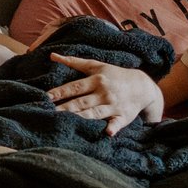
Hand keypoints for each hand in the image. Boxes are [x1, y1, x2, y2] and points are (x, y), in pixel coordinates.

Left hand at [48, 55, 162, 135]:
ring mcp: (113, 105)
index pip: (75, 87)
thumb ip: (74, 62)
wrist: (142, 85)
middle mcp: (104, 93)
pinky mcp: (123, 116)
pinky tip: (108, 132)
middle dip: (66, 108)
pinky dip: (113, 128)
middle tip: (49, 113)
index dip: (60, 92)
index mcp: (96, 80)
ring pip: (95, 113)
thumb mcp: (96, 65)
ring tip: (68, 123)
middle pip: (81, 102)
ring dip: (82, 118)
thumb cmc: (114, 75)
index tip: (46, 97)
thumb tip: (52, 55)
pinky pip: (117, 123)